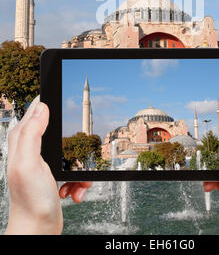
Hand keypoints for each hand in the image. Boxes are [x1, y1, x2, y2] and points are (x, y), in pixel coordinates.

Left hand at [5, 96, 91, 234]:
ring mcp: (44, 161)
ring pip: (72, 151)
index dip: (53, 107)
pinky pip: (75, 168)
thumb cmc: (30, 201)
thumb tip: (42, 107)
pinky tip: (73, 189)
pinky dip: (79, 179)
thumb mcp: (29, 163)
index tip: (68, 111)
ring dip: (79, 167)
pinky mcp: (54, 173)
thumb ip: (32, 133)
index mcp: (22, 139)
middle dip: (73, 144)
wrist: (38, 229)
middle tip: (75, 159)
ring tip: (74, 180)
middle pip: (61, 130)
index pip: (37, 109)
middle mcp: (31, 147)